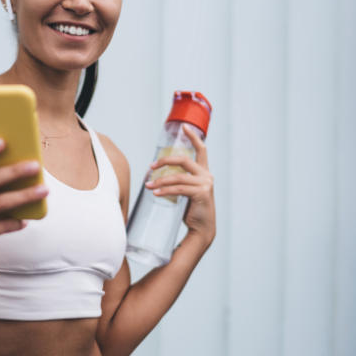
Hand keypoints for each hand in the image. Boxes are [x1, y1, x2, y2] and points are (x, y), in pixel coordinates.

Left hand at [143, 125, 215, 246]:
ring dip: (160, 181)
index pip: (201, 150)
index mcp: (204, 172)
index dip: (193, 137)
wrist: (202, 228)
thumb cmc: (192, 209)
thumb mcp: (187, 190)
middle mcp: (207, 175)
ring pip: (177, 177)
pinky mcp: (201, 193)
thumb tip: (158, 175)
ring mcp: (205, 184)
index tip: (184, 127)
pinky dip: (164, 190)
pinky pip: (178, 189)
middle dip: (165, 162)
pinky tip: (155, 192)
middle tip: (151, 166)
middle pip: (183, 160)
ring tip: (148, 185)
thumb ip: (180, 180)